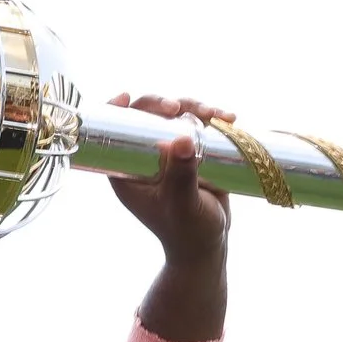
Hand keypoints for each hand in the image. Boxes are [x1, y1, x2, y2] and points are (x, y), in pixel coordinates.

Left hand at [104, 93, 233, 264]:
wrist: (209, 243)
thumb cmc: (189, 232)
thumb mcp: (183, 206)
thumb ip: (182, 176)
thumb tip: (182, 139)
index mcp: (129, 172)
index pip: (114, 135)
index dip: (116, 112)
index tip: (126, 98)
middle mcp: (146, 159)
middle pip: (146, 117)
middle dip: (163, 105)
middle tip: (178, 108)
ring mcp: (169, 153)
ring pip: (175, 115)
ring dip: (194, 107)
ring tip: (215, 115)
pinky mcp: (191, 151)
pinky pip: (197, 124)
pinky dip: (212, 117)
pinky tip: (228, 118)